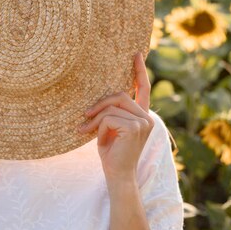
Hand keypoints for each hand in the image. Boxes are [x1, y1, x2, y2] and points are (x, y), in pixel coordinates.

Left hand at [77, 52, 154, 182]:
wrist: (117, 176)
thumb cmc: (111, 154)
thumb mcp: (109, 129)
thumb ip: (110, 113)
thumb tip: (96, 100)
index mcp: (142, 115)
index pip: (142, 88)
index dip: (139, 70)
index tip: (135, 53)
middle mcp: (147, 117)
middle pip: (119, 95)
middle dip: (99, 105)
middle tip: (84, 116)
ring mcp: (143, 122)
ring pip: (111, 107)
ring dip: (95, 118)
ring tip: (84, 130)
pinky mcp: (134, 127)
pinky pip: (108, 118)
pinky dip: (97, 127)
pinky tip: (96, 139)